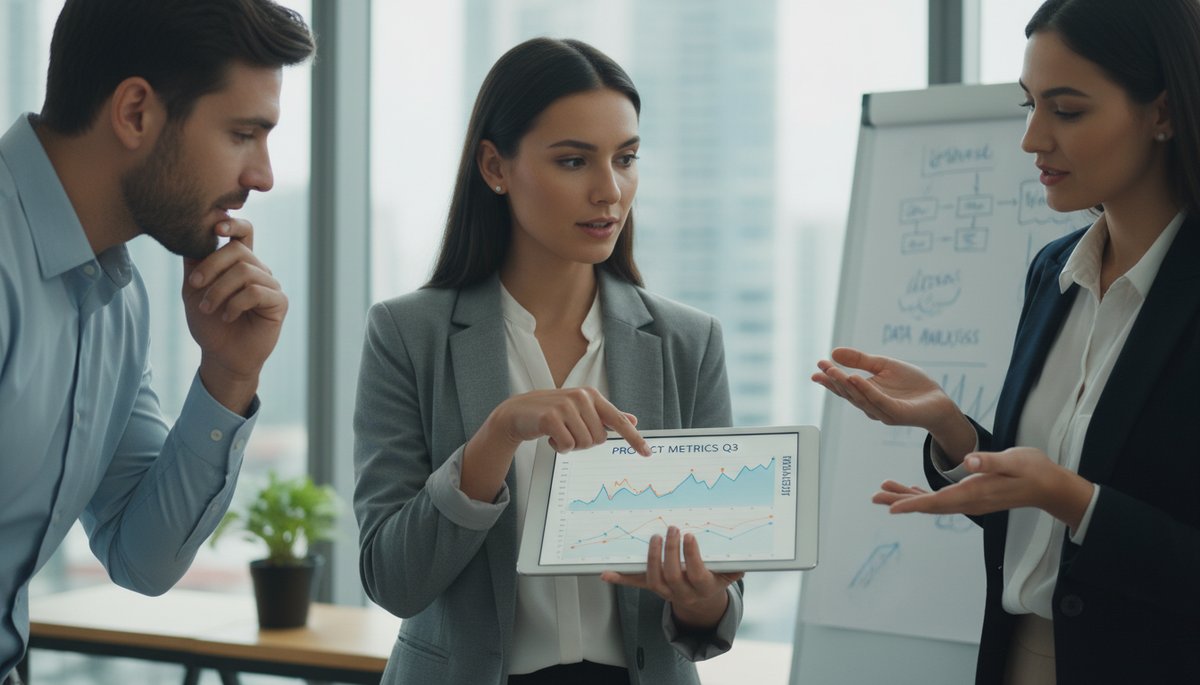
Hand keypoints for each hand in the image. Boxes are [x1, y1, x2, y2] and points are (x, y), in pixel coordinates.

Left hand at [183, 219, 286, 413]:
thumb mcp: (194, 289)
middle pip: (238, 250)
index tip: (215, 227)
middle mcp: (258, 270)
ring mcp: (270, 285)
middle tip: (194, 285)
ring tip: (207, 308)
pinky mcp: (278, 302)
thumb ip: (194, 262)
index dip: (233, 224)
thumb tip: (190, 233)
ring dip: (219, 290)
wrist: (221, 356)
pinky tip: (227, 316)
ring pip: (245, 272)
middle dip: (212, 266)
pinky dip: (235, 303)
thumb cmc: (209, 324)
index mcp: (240, 263)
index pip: (244, 232)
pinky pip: (256, 292)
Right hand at [490, 387, 648, 454]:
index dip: (634, 438)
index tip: (648, 453)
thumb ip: (607, 416)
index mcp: (592, 395)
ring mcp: (566, 406)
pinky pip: (567, 446)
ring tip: (559, 433)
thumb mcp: (581, 410)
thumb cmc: (553, 412)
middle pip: (599, 439)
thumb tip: (633, 420)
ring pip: (584, 444)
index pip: (618, 420)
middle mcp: (581, 397)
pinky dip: (560, 448)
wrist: (519, 412)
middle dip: (585, 443)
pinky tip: (551, 437)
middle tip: (569, 433)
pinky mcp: (550, 417)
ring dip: (571, 446)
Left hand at [601, 526, 743, 632]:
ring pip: (654, 580)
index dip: (692, 556)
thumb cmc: (715, 579)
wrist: (701, 602)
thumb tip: (745, 558)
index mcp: (703, 587)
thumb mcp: (728, 574)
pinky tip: (606, 573)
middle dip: (670, 551)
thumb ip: (735, 567)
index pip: (696, 573)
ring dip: (651, 558)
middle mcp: (683, 592)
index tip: (690, 536)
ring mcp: (666, 592)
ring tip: (654, 537)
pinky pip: (635, 584)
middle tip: (671, 528)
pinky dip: (620, 579)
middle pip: (672, 575)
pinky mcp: (652, 588)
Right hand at [812, 347, 974, 457]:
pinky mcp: (896, 413)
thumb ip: (860, 360)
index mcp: (865, 394)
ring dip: (846, 385)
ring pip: (860, 398)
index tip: (818, 365)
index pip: (844, 386)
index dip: (830, 377)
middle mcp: (870, 405)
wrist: (938, 399)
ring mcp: (882, 411)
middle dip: (834, 380)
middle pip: (848, 393)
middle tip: (822, 368)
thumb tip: (834, 352)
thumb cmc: (911, 384)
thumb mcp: (883, 365)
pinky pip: (879, 401)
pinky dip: (866, 390)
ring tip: (835, 371)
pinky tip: (855, 378)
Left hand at [876, 447, 1093, 529]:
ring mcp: (971, 501)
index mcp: (975, 492)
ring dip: (908, 497)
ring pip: (933, 503)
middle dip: (901, 501)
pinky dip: (923, 496)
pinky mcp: (973, 497)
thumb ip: (990, 461)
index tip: (891, 508)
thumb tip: (968, 462)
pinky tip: (912, 492)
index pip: (938, 501)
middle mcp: (969, 502)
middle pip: (928, 505)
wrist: (1051, 486)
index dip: (913, 504)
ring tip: (884, 491)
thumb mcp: (1014, 460)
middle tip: (875, 497)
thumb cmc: (1034, 470)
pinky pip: (942, 500)